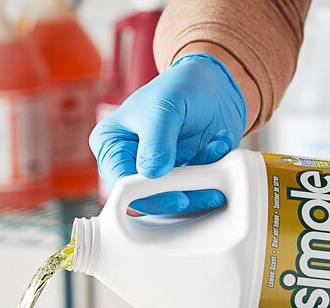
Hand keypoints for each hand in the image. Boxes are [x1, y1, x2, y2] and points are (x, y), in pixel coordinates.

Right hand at [89, 53, 246, 213]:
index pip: (122, 184)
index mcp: (112, 144)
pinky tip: (217, 147)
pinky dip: (213, 174)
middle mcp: (130, 162)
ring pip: (175, 200)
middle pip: (149, 200)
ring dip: (202, 183)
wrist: (213, 84)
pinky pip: (195, 192)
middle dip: (182, 194)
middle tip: (207, 185)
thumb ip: (157, 140)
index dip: (149, 196)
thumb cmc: (180, 86)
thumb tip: (152, 173)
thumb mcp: (164, 107)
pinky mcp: (181, 177)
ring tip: (215, 150)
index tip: (176, 196)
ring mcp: (157, 172)